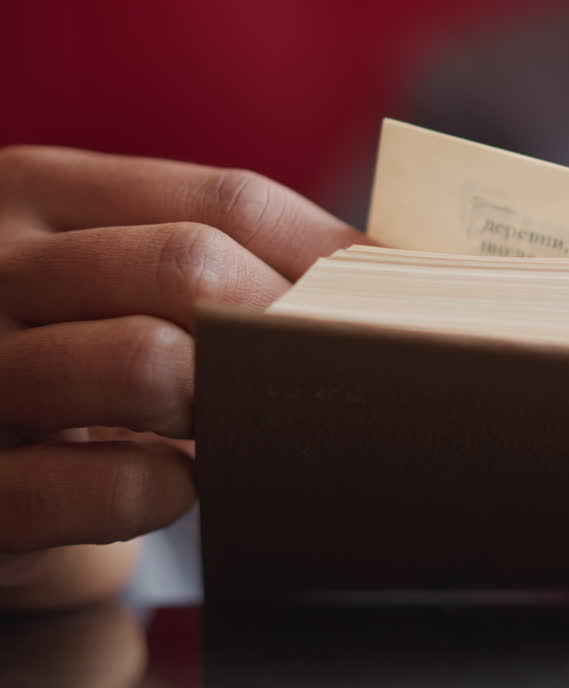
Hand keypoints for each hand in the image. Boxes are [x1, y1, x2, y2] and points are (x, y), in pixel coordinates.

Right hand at [0, 146, 362, 607]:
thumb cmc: (77, 377)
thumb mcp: (118, 291)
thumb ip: (219, 264)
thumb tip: (402, 273)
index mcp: (41, 193)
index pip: (226, 201)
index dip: (333, 256)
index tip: (404, 305)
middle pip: (193, 264)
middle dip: (287, 331)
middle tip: (339, 381)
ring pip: (144, 358)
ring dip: (226, 403)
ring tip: (253, 431)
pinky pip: (81, 486)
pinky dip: (153, 490)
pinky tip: (177, 489)